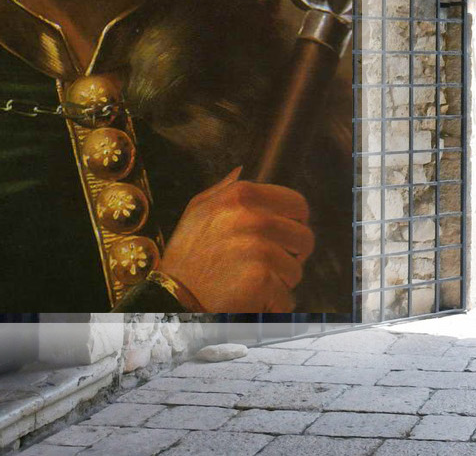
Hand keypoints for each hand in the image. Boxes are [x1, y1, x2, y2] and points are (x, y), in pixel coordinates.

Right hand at [157, 167, 314, 311]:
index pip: (298, 205)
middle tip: (265, 267)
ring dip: (278, 283)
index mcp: (242, 195)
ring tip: (248, 284)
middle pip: (303, 238)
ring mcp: (259, 249)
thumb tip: (241, 169)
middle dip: (290, 256)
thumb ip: (223, 189)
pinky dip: (272, 305)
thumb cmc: (187, 258)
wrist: (172, 301)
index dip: (295, 224)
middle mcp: (253, 218)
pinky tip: (248, 301)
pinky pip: (286, 297)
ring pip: (295, 270)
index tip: (285, 239)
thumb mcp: (197, 213)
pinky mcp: (261, 279)